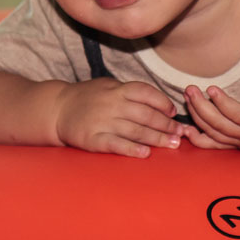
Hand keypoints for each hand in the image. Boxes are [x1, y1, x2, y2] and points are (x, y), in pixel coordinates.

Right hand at [54, 78, 184, 157]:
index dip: (163, 103)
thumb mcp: (108, 86)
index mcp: (116, 89)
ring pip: (135, 131)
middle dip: (166, 125)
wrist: (57, 109)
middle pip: (146, 114)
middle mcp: (111, 104)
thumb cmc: (88, 98)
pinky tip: (145, 154)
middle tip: (181, 134)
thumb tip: (161, 104)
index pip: (146, 93)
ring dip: (157, 139)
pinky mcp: (93, 139)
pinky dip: (132, 149)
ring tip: (172, 145)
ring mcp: (102, 121)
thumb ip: (130, 93)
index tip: (174, 113)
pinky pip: (116, 144)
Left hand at [183, 65, 239, 159]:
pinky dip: (199, 140)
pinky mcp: (238, 147)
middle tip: (190, 89)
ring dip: (198, 118)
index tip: (210, 88)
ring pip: (215, 135)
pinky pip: (215, 147)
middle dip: (202, 108)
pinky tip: (186, 130)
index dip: (223, 104)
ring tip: (188, 97)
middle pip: (221, 126)